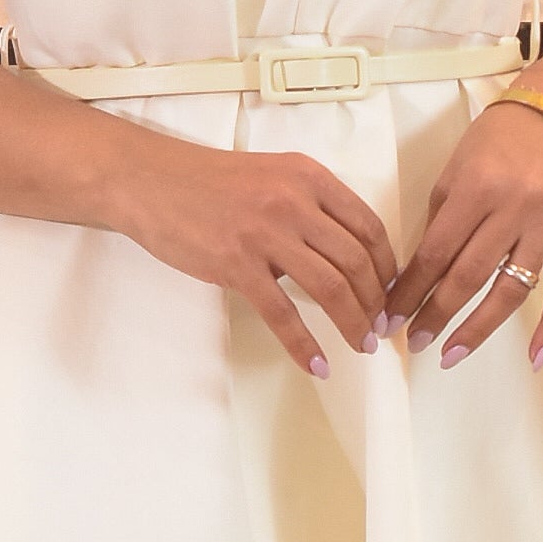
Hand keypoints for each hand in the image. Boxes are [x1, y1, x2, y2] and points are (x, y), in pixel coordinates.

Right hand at [113, 132, 398, 380]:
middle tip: (380, 327)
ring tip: (361, 345)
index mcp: (309, 177)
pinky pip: (282, 314)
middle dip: (377, 301)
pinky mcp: (236, 264)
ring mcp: (265, 234)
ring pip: (329, 287)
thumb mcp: (272, 177)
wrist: (151, 181)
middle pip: (356, 260)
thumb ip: (309, 207)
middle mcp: (294, 202)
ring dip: (353, 323)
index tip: (391, 291)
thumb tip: (343, 255)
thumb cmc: (209, 184)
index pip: (368, 226)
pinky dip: (304, 345)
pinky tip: (317, 364)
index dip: (387, 266)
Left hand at [384, 100, 542, 369]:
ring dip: (479, 329)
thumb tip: (417, 276)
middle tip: (414, 342)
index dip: (410, 291)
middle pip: (470, 276)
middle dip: (436, 314)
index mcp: (478, 188)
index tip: (389, 319)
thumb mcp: (456, 170)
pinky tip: (534, 359)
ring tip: (451, 355)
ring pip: (513, 290)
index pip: (436, 252)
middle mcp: (515, 209)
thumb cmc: (497, 141)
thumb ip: (441, 221)